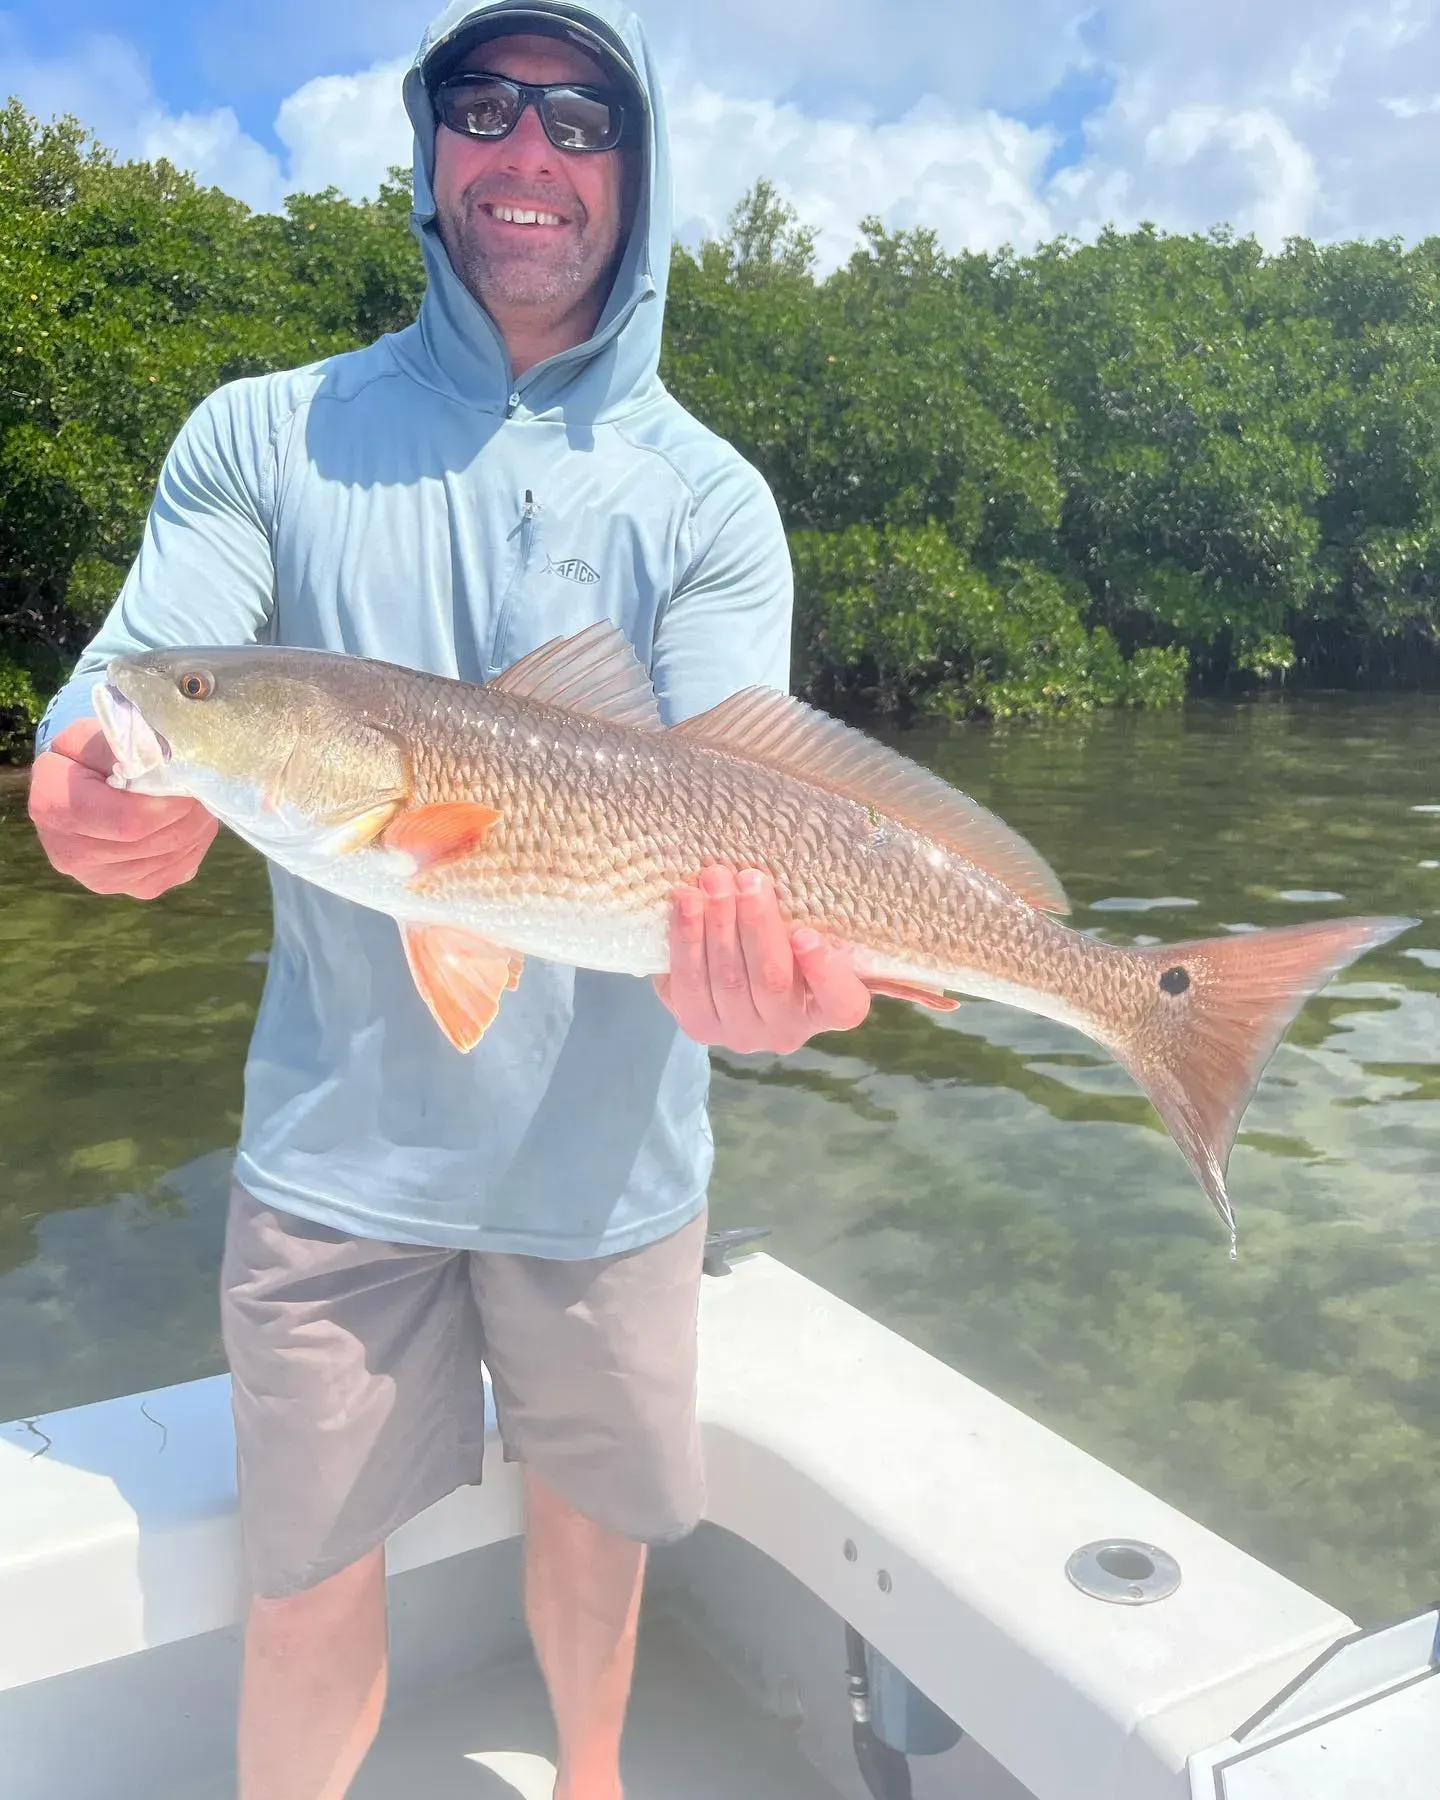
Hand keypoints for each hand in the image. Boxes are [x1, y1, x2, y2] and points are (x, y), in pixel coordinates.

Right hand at [28, 719, 217, 899]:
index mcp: (54, 807)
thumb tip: (167, 762)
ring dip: (196, 827)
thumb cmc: (87, 757)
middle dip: (188, 812)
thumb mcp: (93, 735)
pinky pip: (179, 869)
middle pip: (153, 841)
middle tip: (202, 786)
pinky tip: (188, 822)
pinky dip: (194, 843)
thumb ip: (123, 743)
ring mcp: (102, 880)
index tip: (188, 780)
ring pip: (172, 856)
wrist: (78, 790)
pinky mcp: (132, 889)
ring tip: (197, 800)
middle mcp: (71, 854)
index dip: (168, 803)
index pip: (127, 820)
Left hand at [654, 865, 872, 1053]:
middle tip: (749, 880)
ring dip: (718, 923)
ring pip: (728, 980)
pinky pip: (689, 984)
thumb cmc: (785, 939)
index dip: (825, 972)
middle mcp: (786, 1031)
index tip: (805, 935)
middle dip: (757, 925)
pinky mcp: (699, 1025)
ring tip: (714, 880)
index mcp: (830, 1010)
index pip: (842, 1004)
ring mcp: (741, 1034)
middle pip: (772, 981)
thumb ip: (808, 919)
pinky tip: (686, 902)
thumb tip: (778, 884)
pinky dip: (686, 938)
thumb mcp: (810, 930)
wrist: (736, 967)